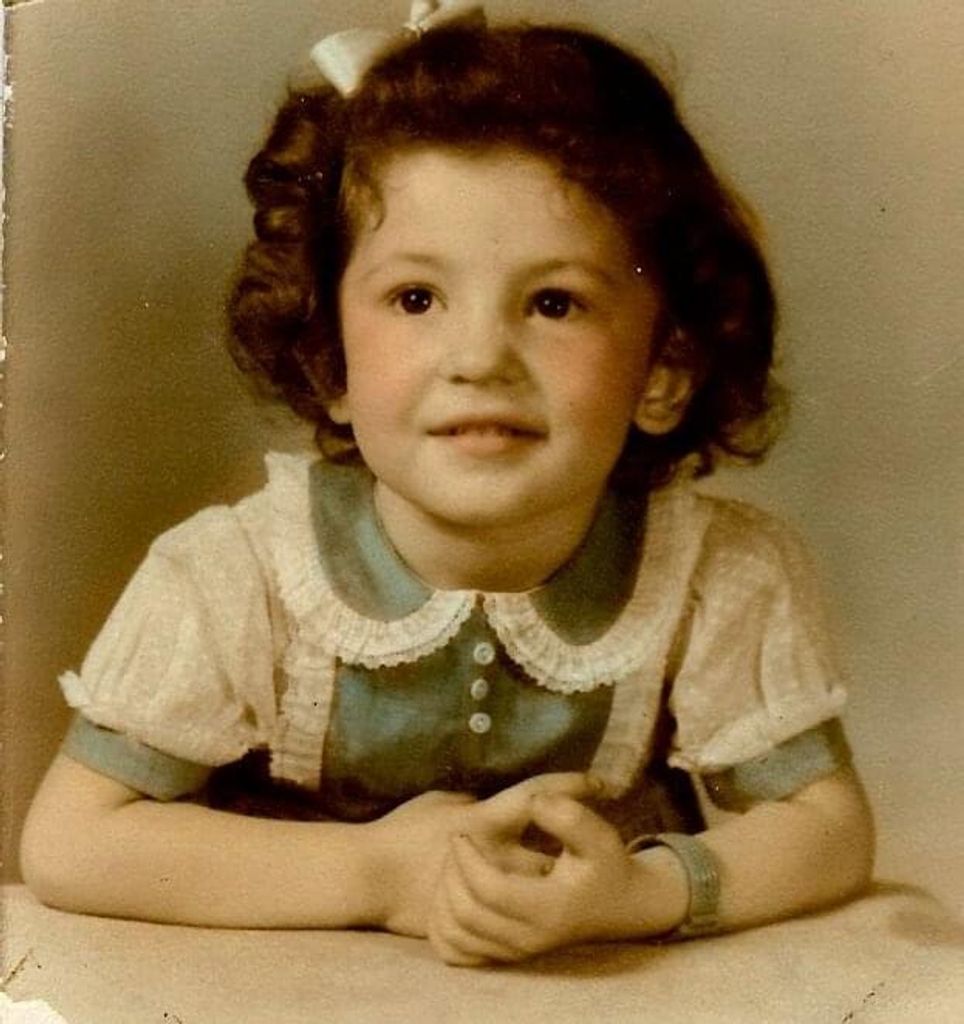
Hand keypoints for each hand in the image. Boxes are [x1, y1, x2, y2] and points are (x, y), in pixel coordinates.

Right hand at [369, 773, 597, 939]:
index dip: (569, 786)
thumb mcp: (441, 803)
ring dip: (548, 889)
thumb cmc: (402, 830)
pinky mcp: (475, 919)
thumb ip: (474, 804)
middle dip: (570, 855)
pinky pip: (507, 925)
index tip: (601, 783)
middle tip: (595, 851)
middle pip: (548, 857)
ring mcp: (483, 892)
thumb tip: (495, 803)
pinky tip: (531, 918)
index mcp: (482, 821)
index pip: (535, 797)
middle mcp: (490, 857)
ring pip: (532, 894)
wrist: (366, 874)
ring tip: (566, 884)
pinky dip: (521, 921)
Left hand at [429, 793, 644, 964]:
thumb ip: (569, 816)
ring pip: (459, 933)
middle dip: (452, 876)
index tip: (461, 834)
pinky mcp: (508, 958)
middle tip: (454, 848)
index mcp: (548, 908)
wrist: (622, 905)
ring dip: (445, 897)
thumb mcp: (599, 836)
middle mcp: (530, 938)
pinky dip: (446, 925)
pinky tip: (455, 894)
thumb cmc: (606, 865)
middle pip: (467, 913)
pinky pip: (459, 952)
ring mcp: (517, 953)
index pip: (489, 889)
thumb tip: (535, 803)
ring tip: (454, 867)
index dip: (467, 859)